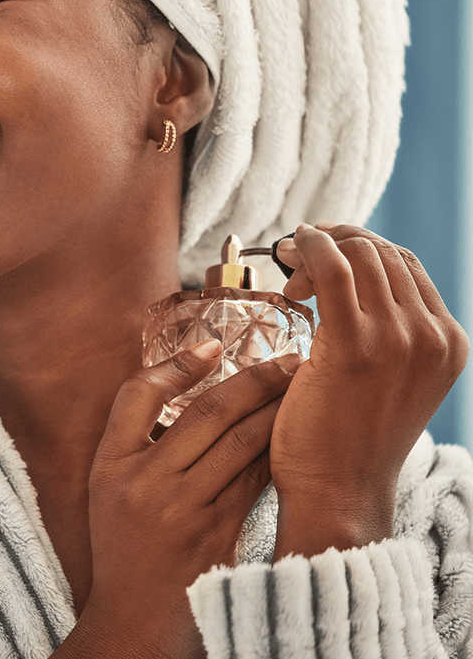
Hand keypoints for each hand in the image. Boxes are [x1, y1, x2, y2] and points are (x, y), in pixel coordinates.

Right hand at [60, 341, 291, 658]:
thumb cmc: (122, 549)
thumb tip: (189, 388)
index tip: (213, 345)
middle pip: (207, 412)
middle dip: (254, 380)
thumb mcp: (107, 490)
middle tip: (286, 360)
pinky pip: (255, 480)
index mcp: (110, 465)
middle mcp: (144, 483)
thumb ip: (137, 444)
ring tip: (301, 389)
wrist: (133, 622)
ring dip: (276, 411)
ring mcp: (183, 510)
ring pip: (242, 442)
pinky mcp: (218, 535)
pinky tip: (296, 437)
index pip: (137, 394)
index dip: (177, 364)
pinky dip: (276, 453)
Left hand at [270, 224, 468, 557]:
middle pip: (384, 252)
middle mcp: (433, 337)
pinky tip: (288, 255)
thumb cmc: (344, 440)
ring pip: (360, 253)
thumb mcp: (385, 380)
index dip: (358, 247)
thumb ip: (383, 335)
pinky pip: (333, 269)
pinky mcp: (357, 345)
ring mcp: (401, 340)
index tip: (317, 255)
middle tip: (293, 258)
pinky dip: (309, 249)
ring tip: (286, 268)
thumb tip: (342, 282)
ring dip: (317, 246)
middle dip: (335, 241)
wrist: (338, 492)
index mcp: (447, 343)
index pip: (405, 265)